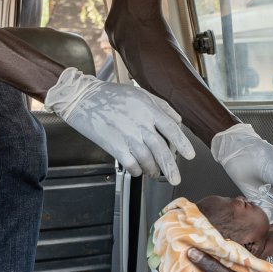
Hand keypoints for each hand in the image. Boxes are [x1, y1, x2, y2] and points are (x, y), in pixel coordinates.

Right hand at [45, 67, 195, 181]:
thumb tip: (178, 121)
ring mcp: (127, 135)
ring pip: (147, 159)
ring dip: (153, 169)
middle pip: (161, 149)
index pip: (172, 129)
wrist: (82, 99)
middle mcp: (140, 124)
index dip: (183, 144)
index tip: (190, 155)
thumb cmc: (111, 95)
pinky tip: (138, 170)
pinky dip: (136, 170)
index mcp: (148, 110)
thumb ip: (161, 106)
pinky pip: (130, 164)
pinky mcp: (114, 145)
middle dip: (170, 167)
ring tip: (154, 173)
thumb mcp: (140, 93)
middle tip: (175, 178)